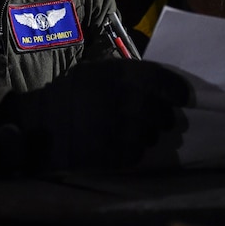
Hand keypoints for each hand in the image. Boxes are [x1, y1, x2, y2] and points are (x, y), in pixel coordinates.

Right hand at [0, 58, 188, 176]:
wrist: (39, 124)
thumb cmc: (69, 94)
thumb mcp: (96, 72)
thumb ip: (127, 77)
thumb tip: (159, 87)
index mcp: (120, 74)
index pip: (163, 80)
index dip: (177, 91)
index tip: (184, 98)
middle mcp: (125, 100)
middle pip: (163, 113)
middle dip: (161, 117)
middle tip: (151, 118)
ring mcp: (121, 128)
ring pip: (151, 135)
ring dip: (146, 134)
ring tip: (128, 130)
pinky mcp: (114, 153)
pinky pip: (137, 153)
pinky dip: (132, 150)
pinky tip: (116, 143)